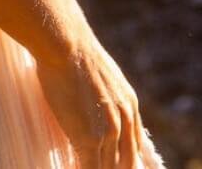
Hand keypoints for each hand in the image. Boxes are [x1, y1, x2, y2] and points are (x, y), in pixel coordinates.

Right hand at [35, 36, 148, 166]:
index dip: (124, 161)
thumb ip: (108, 95)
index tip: (113, 165)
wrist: (67, 45)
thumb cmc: (75, 52)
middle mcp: (125, 121)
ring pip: (107, 168)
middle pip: (126, 163)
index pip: (134, 146)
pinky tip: (73, 168)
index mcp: (130, 105)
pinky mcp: (89, 138)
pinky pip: (90, 168)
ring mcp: (108, 131)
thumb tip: (95, 102)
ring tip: (85, 166)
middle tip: (99, 167)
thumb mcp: (104, 74)